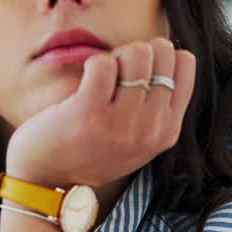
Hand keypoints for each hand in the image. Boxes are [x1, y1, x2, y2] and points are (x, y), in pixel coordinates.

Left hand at [5, 37, 196, 191]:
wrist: (47, 181)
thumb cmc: (88, 150)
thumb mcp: (136, 138)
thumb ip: (155, 106)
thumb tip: (164, 50)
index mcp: (167, 130)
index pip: (185, 63)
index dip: (158, 54)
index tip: (137, 70)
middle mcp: (151, 129)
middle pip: (161, 52)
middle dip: (135, 51)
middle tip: (116, 73)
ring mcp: (122, 123)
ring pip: (136, 53)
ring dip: (114, 56)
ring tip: (100, 77)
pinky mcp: (90, 114)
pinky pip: (102, 63)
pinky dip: (93, 63)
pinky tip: (84, 81)